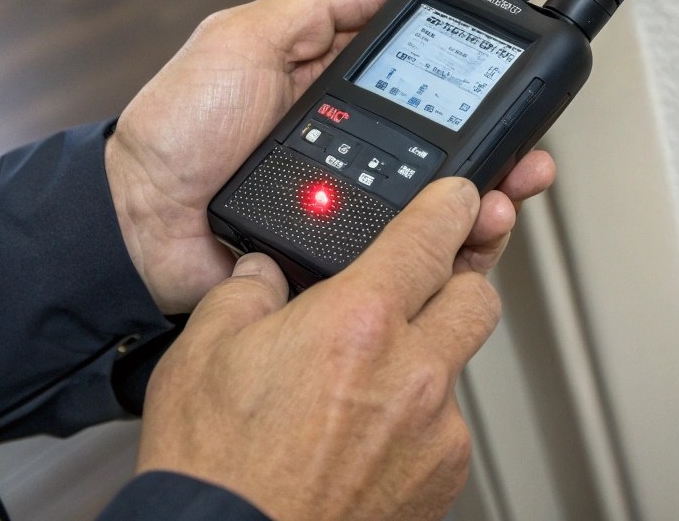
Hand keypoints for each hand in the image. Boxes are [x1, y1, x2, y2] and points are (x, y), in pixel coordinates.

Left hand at [105, 0, 555, 312]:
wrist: (135, 224)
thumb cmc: (175, 129)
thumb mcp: (244, 37)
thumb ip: (322, 5)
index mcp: (336, 88)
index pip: (423, 78)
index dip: (470, 77)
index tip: (509, 73)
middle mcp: (356, 146)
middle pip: (449, 144)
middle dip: (500, 146)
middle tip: (528, 147)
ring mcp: (355, 203)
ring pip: (442, 203)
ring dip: (486, 198)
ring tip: (503, 194)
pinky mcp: (347, 254)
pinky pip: (412, 253)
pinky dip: (452, 250)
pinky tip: (473, 237)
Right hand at [138, 179, 503, 520]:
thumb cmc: (215, 472)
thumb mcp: (201, 354)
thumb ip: (243, 293)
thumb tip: (263, 275)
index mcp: (358, 321)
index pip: (434, 233)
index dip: (451, 205)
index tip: (457, 197)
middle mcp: (412, 372)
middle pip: (477, 294)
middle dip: (455, 280)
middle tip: (418, 288)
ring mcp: (434, 432)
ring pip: (460, 365)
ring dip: (429, 357)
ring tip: (367, 381)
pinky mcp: (442, 481)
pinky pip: (446, 427)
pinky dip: (418, 421)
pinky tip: (368, 434)